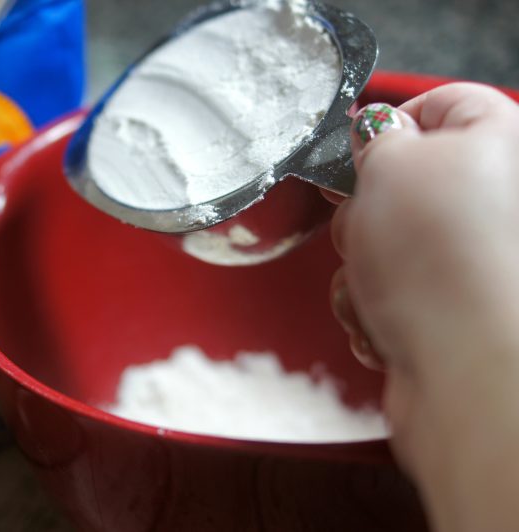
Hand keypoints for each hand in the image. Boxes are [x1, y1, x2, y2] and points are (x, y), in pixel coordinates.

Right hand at [329, 83, 518, 531]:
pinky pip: (398, 289)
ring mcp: (480, 257)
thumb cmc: (436, 258)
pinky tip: (385, 322)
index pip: (442, 102)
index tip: (356, 153)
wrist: (467, 368)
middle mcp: (500, 198)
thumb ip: (377, 135)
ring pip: (392, 243)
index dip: (390, 123)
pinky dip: (378, 305)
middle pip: (407, 182)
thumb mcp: (388, 167)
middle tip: (365, 228)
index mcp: (502, 141)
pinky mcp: (459, 307)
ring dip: (363, 267)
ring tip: (375, 288)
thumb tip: (376, 128)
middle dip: (366, 210)